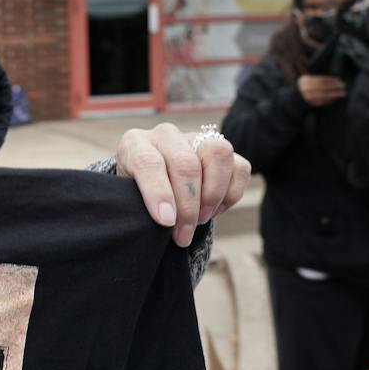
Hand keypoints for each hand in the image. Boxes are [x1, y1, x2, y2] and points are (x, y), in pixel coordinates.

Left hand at [115, 123, 251, 246]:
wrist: (153, 184)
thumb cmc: (136, 195)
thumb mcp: (128, 199)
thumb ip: (138, 206)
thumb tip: (165, 223)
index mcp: (135, 144)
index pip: (148, 163)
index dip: (159, 193)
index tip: (166, 221)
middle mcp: (166, 135)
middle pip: (185, 164)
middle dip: (188, 206)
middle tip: (183, 234)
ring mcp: (196, 138)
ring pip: (218, 154)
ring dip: (213, 195)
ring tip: (200, 219)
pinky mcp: (221, 149)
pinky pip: (240, 167)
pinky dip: (230, 195)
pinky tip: (213, 210)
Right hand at [297, 74, 346, 107]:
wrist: (295, 101)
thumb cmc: (305, 89)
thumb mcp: (308, 81)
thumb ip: (317, 79)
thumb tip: (334, 79)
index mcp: (305, 80)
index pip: (321, 79)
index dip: (331, 80)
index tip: (339, 80)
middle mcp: (305, 88)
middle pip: (323, 87)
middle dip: (334, 86)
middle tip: (343, 86)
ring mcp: (307, 97)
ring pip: (324, 95)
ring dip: (334, 94)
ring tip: (342, 93)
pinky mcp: (309, 104)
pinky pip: (322, 102)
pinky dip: (330, 100)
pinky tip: (336, 98)